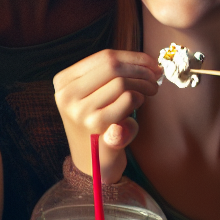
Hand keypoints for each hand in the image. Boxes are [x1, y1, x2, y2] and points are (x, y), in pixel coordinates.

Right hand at [53, 50, 159, 184]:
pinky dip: (138, 102)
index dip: (133, 57)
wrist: (92, 163)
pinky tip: (135, 112)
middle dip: (141, 70)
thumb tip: (148, 62)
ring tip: (149, 93)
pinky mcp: (96, 126)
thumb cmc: (98, 124)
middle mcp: (67, 95)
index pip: (104, 57)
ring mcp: (79, 111)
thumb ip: (113, 75)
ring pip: (122, 83)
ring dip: (143, 86)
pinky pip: (127, 100)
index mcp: (63, 82)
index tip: (151, 63)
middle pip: (113, 67)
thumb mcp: (94, 95)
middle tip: (155, 79)